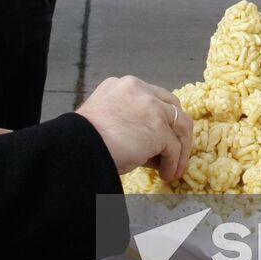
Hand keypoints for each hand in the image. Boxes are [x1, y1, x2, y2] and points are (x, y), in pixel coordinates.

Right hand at [76, 76, 191, 181]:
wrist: (79, 146)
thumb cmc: (84, 139)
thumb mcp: (106, 120)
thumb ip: (128, 122)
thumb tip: (150, 147)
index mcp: (123, 85)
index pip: (153, 97)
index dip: (160, 119)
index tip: (161, 138)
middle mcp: (140, 89)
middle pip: (173, 106)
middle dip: (177, 130)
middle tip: (175, 151)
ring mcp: (152, 106)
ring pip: (181, 125)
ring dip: (181, 149)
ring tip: (174, 168)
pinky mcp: (158, 127)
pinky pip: (174, 148)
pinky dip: (173, 163)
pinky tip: (165, 174)